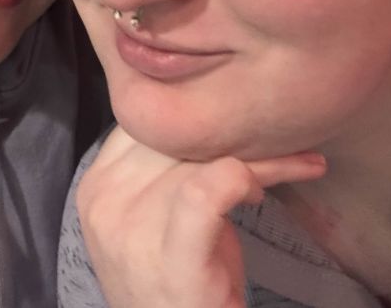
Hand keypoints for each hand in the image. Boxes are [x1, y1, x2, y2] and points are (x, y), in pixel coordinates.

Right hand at [77, 126, 326, 307]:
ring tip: (294, 166)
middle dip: (236, 134)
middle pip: (177, 137)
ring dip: (261, 159)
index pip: (146, 120)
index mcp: (95, 185)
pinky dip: (246, 178)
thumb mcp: (154, 215)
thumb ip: (162, 167)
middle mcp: (103, 204)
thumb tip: (213, 108)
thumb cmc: (176, 282)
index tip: (239, 128)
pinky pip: (209, 189)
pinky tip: (259, 195)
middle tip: (286, 142)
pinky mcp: (172, 260)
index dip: (198, 117)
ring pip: (202, 159)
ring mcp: (132, 233)